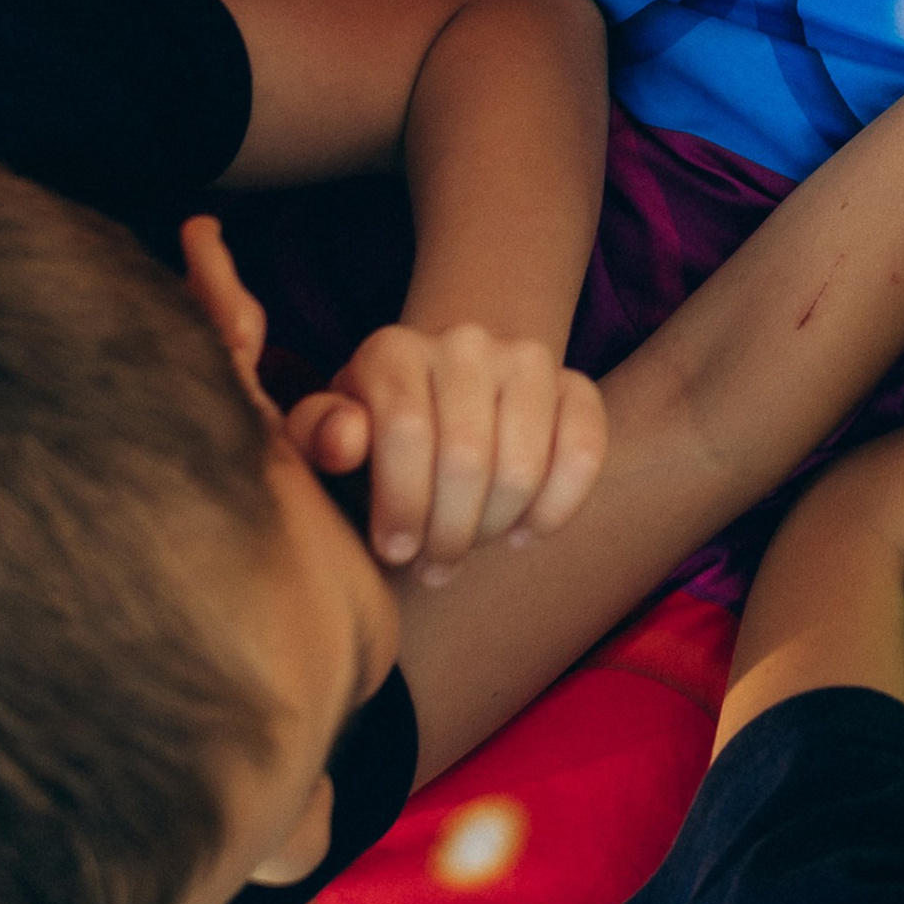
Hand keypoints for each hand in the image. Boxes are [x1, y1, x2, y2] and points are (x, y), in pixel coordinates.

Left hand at [287, 324, 608, 583]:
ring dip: (495, 527)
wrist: (442, 388)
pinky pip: (585, 453)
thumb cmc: (372, 431)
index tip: (394, 551)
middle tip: (433, 562)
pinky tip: (523, 531)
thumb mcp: (326, 432)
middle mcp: (465, 341)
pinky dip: (557, 508)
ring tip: (469, 545)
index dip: (402, 504)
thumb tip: (345, 443)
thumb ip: (318, 434)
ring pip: (524, 466)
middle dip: (448, 532)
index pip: (406, 430)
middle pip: (467, 457)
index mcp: (393, 350)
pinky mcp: (576, 384)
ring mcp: (528, 358)